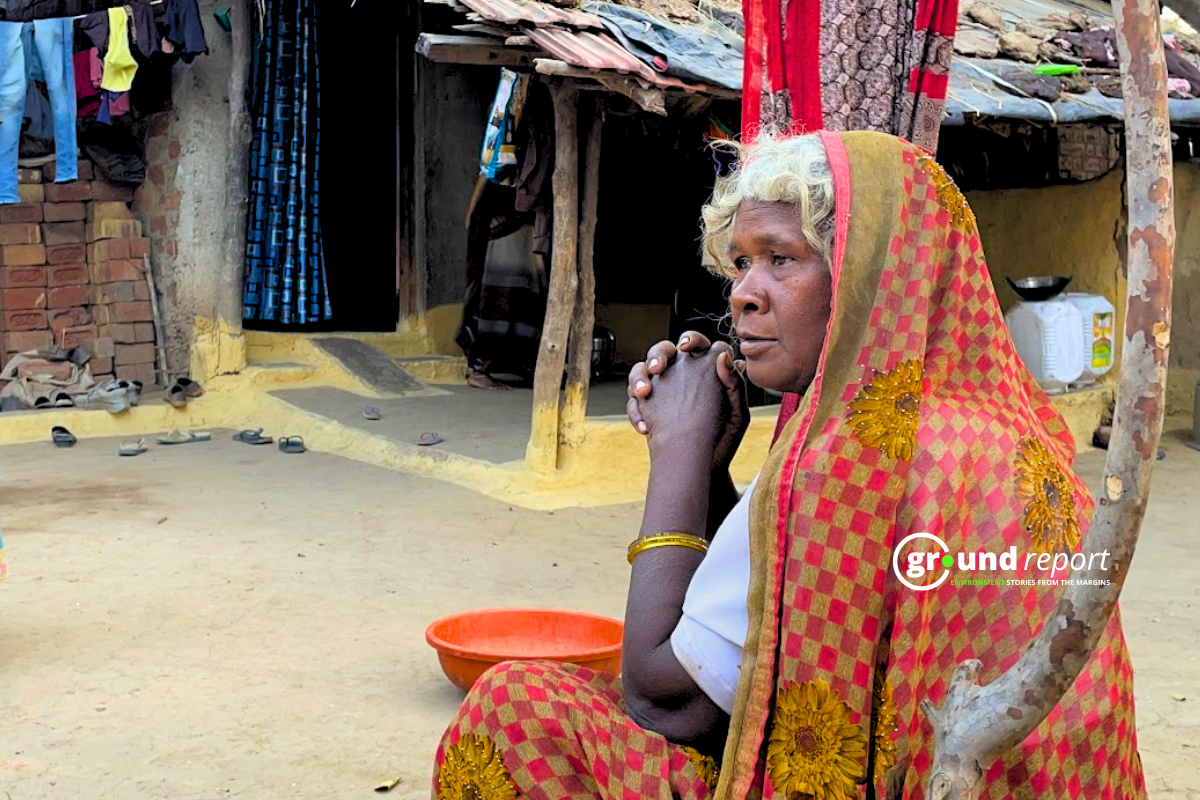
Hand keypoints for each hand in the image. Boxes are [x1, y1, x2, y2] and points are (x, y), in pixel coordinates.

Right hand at [627, 332, 748, 471]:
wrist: (704, 468)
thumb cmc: (725, 439)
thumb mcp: (737, 413)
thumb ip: (734, 384)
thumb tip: (725, 357)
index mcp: (706, 370)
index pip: (697, 343)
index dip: (691, 340)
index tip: (687, 348)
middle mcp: (681, 375)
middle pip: (663, 350)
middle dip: (657, 354)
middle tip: (658, 368)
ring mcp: (661, 391)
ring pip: (640, 371)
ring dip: (637, 378)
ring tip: (644, 394)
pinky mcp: (646, 409)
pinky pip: (633, 402)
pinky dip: (636, 412)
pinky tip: (646, 428)